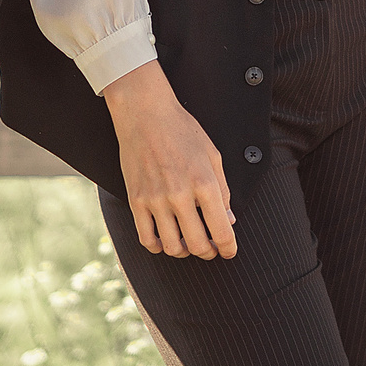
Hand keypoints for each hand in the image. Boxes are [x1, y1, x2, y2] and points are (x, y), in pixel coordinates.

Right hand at [101, 61, 236, 258]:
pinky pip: (146, 238)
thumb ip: (223, 190)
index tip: (229, 251)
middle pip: (198, 245)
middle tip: (211, 249)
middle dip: (209, 252)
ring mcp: (155, 200)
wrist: (145, 113)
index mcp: (204, 183)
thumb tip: (227, 220)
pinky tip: (165, 240)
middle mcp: (180, 195)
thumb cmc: (182, 129)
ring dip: (184, 252)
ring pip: (172, 247)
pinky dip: (158, 246)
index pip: (221, 231)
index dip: (229, 248)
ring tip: (188, 243)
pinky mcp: (136, 200)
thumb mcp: (212, 155)